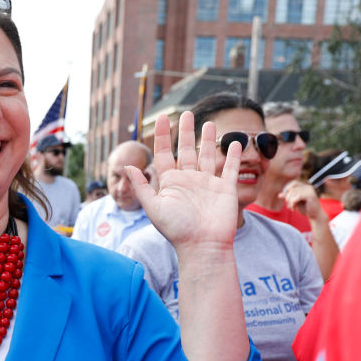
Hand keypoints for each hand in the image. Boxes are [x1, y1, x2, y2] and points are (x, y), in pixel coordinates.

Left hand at [128, 112, 240, 252]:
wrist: (203, 246)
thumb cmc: (177, 230)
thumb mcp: (154, 207)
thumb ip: (142, 186)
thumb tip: (126, 167)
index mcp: (170, 183)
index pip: (164, 153)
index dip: (161, 135)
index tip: (162, 118)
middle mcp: (188, 180)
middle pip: (186, 150)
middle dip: (185, 132)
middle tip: (187, 114)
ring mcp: (207, 184)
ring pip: (208, 156)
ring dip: (208, 140)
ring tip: (208, 123)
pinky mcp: (225, 189)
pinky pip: (230, 169)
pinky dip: (232, 156)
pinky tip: (233, 143)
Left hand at [280, 180, 326, 223]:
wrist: (315, 216)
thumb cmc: (305, 209)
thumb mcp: (295, 202)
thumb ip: (288, 197)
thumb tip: (279, 195)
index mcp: (305, 187)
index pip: (293, 183)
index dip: (288, 189)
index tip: (287, 199)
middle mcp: (308, 187)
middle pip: (292, 189)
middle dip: (288, 197)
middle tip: (289, 206)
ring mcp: (310, 191)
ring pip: (294, 193)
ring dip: (290, 202)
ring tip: (291, 208)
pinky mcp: (310, 196)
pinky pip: (298, 197)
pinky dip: (293, 203)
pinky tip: (293, 208)